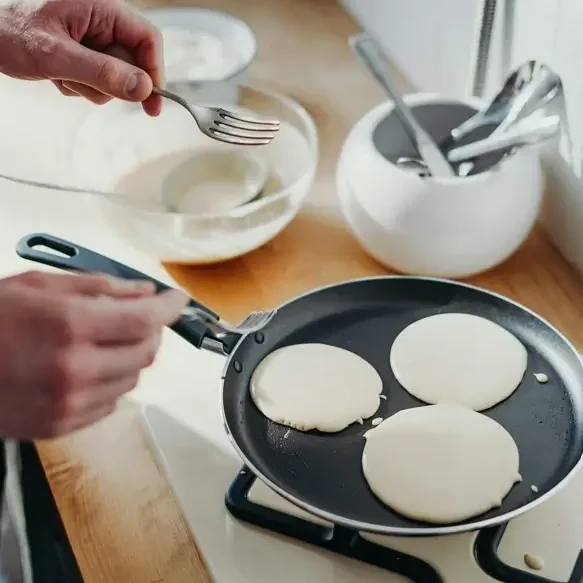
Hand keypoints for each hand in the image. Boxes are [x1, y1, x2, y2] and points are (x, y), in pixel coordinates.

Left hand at [0, 0, 163, 114]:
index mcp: (101, 7)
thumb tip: (143, 89)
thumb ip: (102, 72)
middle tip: (81, 84)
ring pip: (114, 76)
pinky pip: (97, 79)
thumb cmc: (8, 30)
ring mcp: (92, 37)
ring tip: (61, 75)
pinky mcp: (83, 52)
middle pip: (132, 62)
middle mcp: (101, 20)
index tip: (153, 104)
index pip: (147, 39)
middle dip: (110, 83)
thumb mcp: (55, 55)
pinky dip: (78, 85)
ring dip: (90, 86)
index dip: (155, 73)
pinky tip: (57, 74)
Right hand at [0, 270, 187, 438]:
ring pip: (133, 379)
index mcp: (70, 325)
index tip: (178, 300)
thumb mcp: (39, 285)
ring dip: (131, 356)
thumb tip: (145, 292)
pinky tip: (89, 367)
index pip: (145, 320)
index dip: (170, 308)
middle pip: (146, 352)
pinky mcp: (60, 426)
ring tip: (107, 340)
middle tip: (141, 317)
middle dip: (152, 331)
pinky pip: (111, 403)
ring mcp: (69, 402)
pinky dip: (112, 382)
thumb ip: (100, 288)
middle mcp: (76, 368)